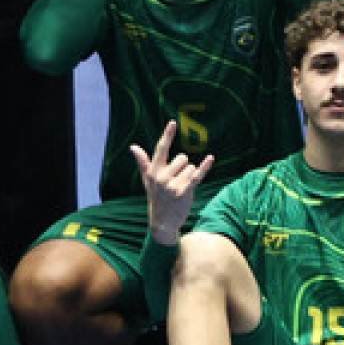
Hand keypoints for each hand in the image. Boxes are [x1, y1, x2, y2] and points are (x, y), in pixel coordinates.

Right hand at [130, 118, 214, 246]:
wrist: (162, 222)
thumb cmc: (156, 197)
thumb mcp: (147, 180)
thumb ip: (143, 162)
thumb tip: (133, 147)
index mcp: (153, 171)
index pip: (161, 149)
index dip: (167, 135)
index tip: (173, 122)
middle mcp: (161, 177)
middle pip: (182, 158)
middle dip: (183, 167)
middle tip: (176, 182)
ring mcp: (172, 185)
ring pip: (191, 168)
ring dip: (190, 176)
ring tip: (181, 188)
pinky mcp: (184, 192)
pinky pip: (196, 176)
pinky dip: (205, 167)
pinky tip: (210, 158)